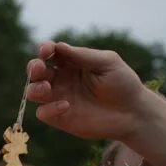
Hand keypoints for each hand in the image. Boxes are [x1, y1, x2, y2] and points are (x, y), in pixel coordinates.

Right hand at [25, 41, 156, 142]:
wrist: (132, 113)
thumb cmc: (123, 84)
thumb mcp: (107, 62)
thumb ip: (83, 55)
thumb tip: (59, 47)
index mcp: (72, 63)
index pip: (52, 53)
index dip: (45, 49)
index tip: (46, 50)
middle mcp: (62, 79)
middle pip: (37, 71)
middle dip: (33, 68)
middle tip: (38, 69)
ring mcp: (59, 98)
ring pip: (33, 92)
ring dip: (34, 88)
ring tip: (46, 89)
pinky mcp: (60, 118)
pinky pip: (43, 113)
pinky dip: (49, 109)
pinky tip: (66, 106)